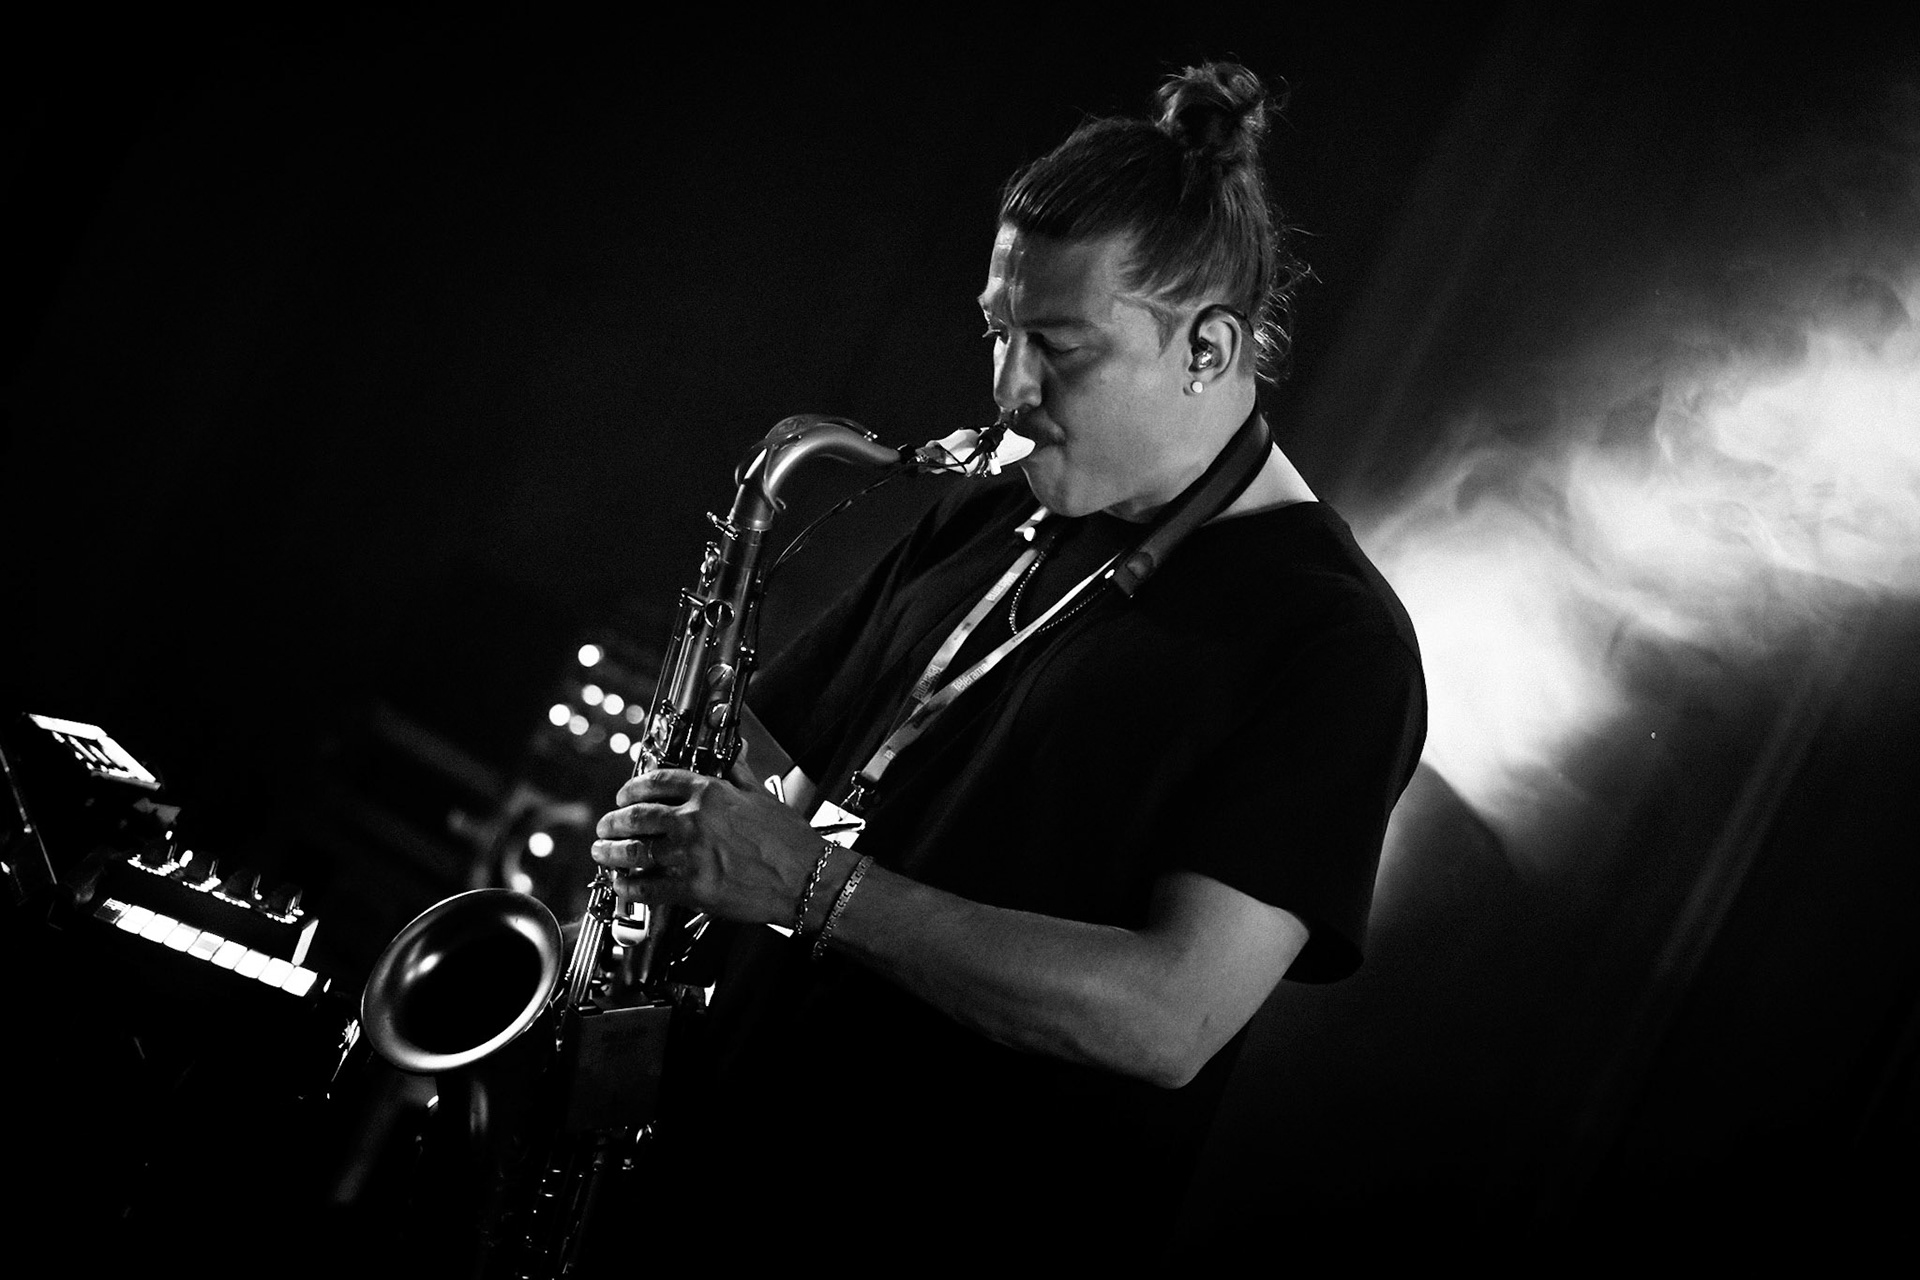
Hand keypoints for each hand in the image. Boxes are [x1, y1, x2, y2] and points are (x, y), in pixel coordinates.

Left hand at [591, 761, 825, 925]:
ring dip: (611, 853)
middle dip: (613, 822)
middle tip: (604, 827)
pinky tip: (621, 885)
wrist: (806, 878)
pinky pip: (647, 887)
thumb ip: (739, 773)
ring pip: (634, 851)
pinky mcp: (691, 888)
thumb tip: (736, 752)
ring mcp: (689, 855)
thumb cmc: (789, 841)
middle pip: (636, 816)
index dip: (633, 788)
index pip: (658, 782)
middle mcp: (693, 820)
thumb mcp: (762, 796)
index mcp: (710, 793)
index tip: (624, 794)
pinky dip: (628, 887)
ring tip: (601, 853)